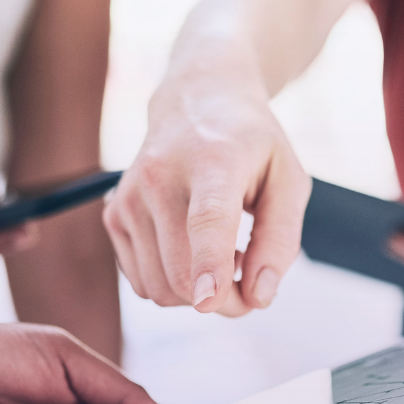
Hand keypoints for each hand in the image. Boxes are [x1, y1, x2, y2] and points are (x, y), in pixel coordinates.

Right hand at [103, 74, 311, 316]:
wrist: (197, 100)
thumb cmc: (252, 146)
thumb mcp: (289, 182)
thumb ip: (279, 241)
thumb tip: (258, 297)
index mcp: (214, 161)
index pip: (206, 219)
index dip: (209, 264)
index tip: (208, 301)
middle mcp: (160, 176)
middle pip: (182, 274)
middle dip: (223, 302)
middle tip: (249, 283)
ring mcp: (129, 197)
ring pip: (159, 288)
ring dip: (197, 293)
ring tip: (223, 253)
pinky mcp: (114, 215)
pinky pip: (143, 283)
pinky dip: (172, 282)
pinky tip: (194, 250)